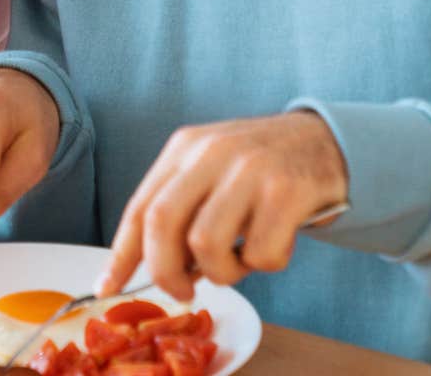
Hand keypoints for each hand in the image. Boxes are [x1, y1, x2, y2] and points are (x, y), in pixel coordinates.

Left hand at [97, 110, 348, 301]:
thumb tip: (150, 268)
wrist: (325, 141)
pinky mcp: (287, 190)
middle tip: (182, 290)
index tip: (106, 288)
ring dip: (222, 272)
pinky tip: (275, 245)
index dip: (120, 255)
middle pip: (162, 225)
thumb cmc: (259, 169)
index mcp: (184, 148)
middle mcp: (211, 152)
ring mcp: (250, 169)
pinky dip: (266, 264)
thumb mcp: (211, 170)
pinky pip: (261, 252)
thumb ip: (181, 209)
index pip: (139, 207)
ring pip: (207, 245)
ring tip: (239, 262)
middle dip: (165, 272)